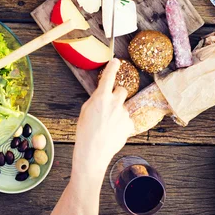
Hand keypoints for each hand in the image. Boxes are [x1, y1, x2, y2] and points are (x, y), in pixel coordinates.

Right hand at [71, 59, 134, 179]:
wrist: (93, 152)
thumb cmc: (85, 132)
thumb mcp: (85, 111)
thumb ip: (96, 100)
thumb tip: (102, 96)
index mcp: (101, 97)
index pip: (109, 76)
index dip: (113, 67)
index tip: (116, 61)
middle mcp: (114, 103)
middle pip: (121, 90)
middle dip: (116, 95)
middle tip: (109, 104)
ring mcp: (123, 114)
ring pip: (123, 106)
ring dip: (118, 112)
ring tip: (107, 125)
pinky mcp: (129, 124)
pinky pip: (126, 119)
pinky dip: (121, 124)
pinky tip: (112, 132)